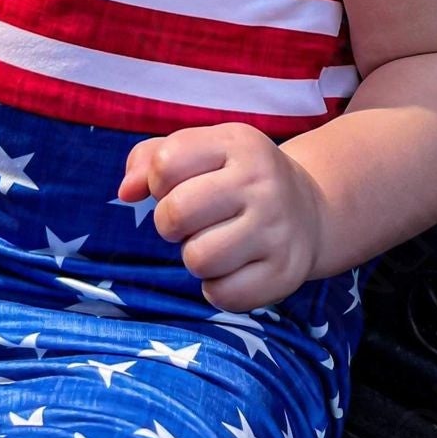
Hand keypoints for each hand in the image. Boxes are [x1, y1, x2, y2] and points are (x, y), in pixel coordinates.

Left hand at [117, 124, 323, 311]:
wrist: (310, 210)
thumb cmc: (234, 179)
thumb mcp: (201, 151)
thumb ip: (150, 159)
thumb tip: (125, 192)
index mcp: (238, 143)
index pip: (165, 164)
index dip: (157, 182)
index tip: (176, 186)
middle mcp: (262, 182)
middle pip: (176, 213)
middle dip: (170, 223)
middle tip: (192, 222)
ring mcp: (277, 229)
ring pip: (198, 259)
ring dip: (194, 257)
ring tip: (214, 244)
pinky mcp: (285, 272)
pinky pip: (223, 294)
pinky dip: (217, 288)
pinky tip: (233, 268)